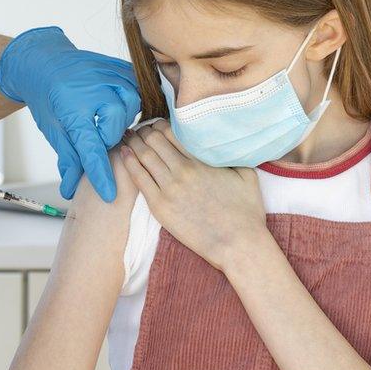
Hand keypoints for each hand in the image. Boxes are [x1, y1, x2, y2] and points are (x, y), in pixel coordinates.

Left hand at [0, 27, 140, 202]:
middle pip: (116, 129)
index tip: (110, 194)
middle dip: (107, 137)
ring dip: (120, 118)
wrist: (43, 61)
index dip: (101, 174)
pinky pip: (136, 87)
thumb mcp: (52, 129)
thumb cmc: (46, 96)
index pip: (92, 150)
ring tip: (105, 117)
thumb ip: (68, 158)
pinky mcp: (118, 67)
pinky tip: (117, 102)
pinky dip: (129, 98)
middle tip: (94, 132)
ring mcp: (108, 75)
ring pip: (132, 107)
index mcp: (72, 109)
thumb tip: (70, 189)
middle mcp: (94, 90)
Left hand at [120, 120, 268, 270]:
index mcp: (202, 160)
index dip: (160, 125)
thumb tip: (225, 142)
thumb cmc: (246, 212)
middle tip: (140, 132)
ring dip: (134, 144)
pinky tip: (123, 154)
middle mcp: (183, 170)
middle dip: (145, 132)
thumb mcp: (246, 174)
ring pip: (144, 156)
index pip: (172, 132)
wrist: (238, 244)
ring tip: (129, 138)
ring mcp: (169, 189)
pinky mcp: (160, 207)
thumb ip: (232, 154)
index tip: (156, 126)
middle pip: (154, 140)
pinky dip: (129, 163)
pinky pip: (138, 178)